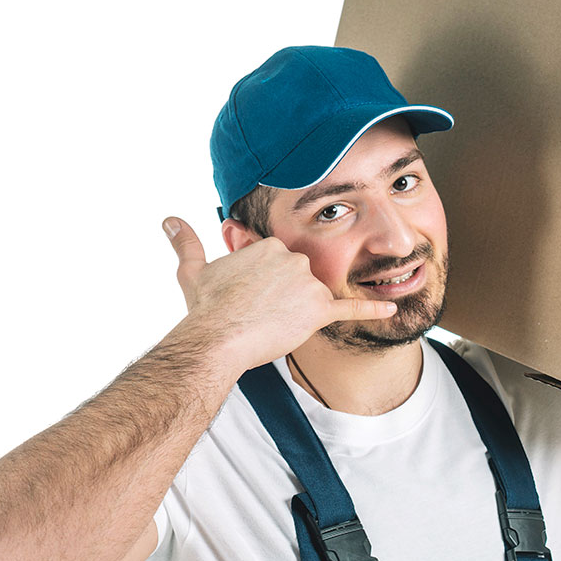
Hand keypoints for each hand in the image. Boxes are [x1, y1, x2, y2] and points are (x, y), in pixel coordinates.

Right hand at [162, 218, 395, 369]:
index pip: (279, 264)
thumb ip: (185, 242)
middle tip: (259, 313)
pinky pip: (350, 309)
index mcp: (269, 245)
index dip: (265, 285)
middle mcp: (293, 258)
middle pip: (299, 279)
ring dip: (298, 311)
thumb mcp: (192, 270)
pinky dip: (373, 309)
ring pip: (312, 297)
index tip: (251, 298)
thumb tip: (168, 220)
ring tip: (272, 323)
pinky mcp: (319, 310)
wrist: (216, 340)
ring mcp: (308, 283)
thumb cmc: (205, 309)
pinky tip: (392, 309)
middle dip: (284, 297)